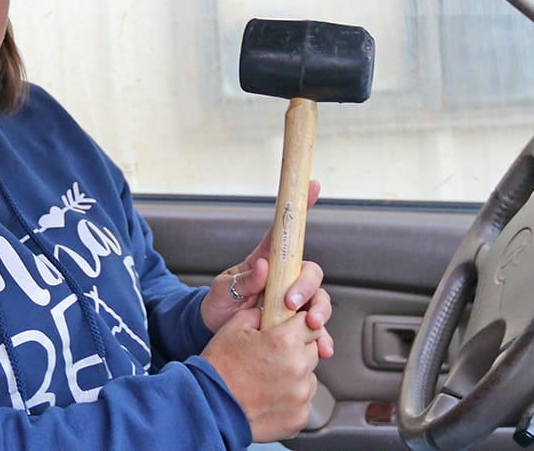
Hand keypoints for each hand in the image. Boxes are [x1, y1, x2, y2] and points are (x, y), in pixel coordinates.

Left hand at [199, 180, 332, 357]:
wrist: (211, 331)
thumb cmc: (216, 303)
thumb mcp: (222, 289)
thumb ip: (243, 280)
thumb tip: (264, 267)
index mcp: (266, 262)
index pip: (285, 232)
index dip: (300, 208)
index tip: (313, 186)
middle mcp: (283, 280)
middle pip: (310, 273)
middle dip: (307, 288)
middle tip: (292, 305)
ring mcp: (290, 302)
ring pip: (318, 300)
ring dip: (320, 312)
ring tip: (312, 327)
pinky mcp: (293, 325)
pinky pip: (315, 329)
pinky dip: (321, 337)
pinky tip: (322, 347)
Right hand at [201, 308, 322, 441]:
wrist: (209, 407)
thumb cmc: (218, 368)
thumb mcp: (233, 328)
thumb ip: (259, 314)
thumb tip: (270, 313)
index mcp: (285, 341)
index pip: (309, 324)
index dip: (297, 325)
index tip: (290, 330)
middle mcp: (298, 368)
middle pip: (312, 350)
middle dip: (297, 350)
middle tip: (272, 357)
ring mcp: (301, 395)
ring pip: (309, 376)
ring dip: (296, 375)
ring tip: (268, 379)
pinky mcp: (300, 416)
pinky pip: (304, 401)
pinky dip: (291, 398)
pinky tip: (269, 397)